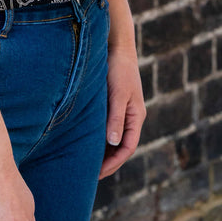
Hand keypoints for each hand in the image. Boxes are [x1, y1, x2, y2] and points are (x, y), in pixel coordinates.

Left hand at [98, 46, 145, 179]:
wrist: (116, 45)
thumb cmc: (118, 68)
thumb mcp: (117, 94)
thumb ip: (115, 118)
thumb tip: (114, 143)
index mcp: (136, 116)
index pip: (127, 148)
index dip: (114, 163)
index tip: (98, 174)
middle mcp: (131, 116)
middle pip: (121, 145)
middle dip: (108, 161)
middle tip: (90, 174)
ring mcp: (122, 109)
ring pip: (114, 137)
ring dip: (103, 150)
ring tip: (87, 162)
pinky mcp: (113, 102)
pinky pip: (107, 125)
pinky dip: (99, 136)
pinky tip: (86, 140)